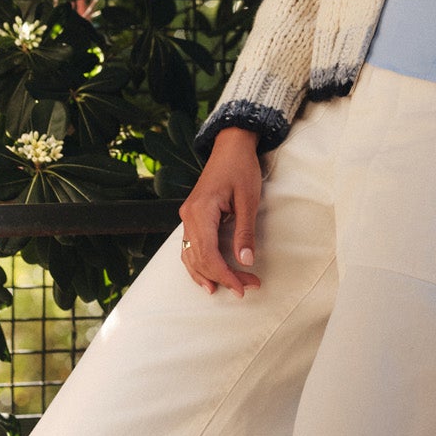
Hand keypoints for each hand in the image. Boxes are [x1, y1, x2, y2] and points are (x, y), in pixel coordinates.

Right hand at [177, 127, 262, 297]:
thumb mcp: (248, 200)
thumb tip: (246, 261)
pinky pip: (189, 246)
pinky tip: (208, 276)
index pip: (208, 254)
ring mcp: (187, 216)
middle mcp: (188, 216)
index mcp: (201, 211)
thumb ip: (245, 231)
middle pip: (199, 259)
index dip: (225, 275)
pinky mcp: (192, 216)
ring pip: (189, 255)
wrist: (231, 146)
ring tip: (226, 289)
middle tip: (245, 288)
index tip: (242, 287)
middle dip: (221, 277)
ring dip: (208, 274)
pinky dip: (197, 264)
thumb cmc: (241, 168)